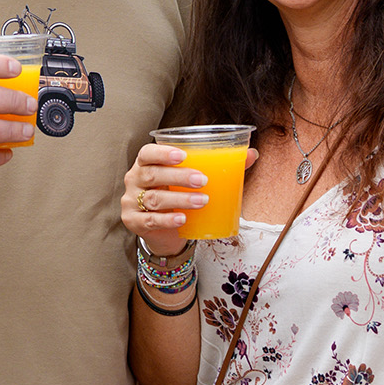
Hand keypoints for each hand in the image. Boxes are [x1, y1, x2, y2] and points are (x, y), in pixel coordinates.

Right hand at [121, 144, 245, 257]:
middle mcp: (134, 180)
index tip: (184, 155)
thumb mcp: (193, 181)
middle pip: (152, 175)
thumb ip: (220, 166)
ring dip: (179, 199)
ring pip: (154, 199)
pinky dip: (167, 220)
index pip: (147, 153)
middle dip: (178, 177)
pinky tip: (183, 219)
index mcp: (146, 164)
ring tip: (202, 201)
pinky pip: (150, 220)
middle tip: (203, 181)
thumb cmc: (178, 196)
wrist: (164, 231)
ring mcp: (131, 202)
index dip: (162, 153)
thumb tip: (252, 154)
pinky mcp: (134, 222)